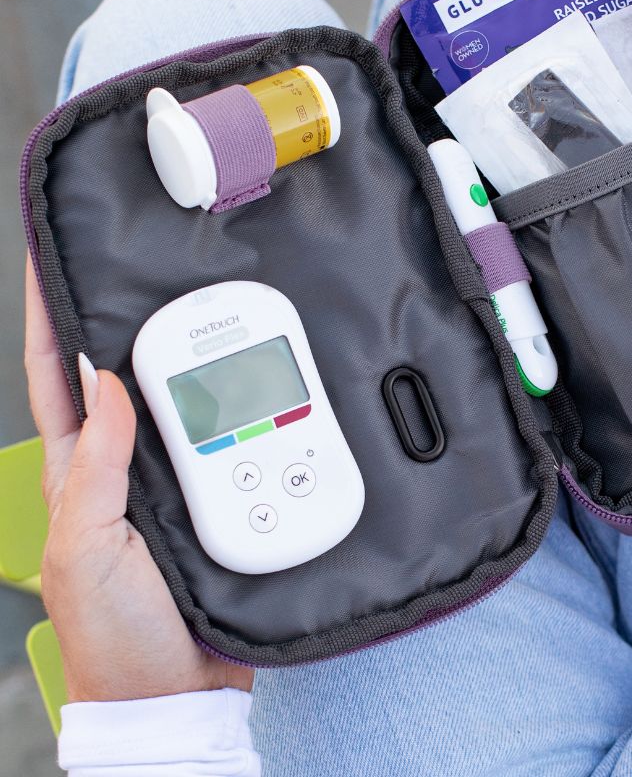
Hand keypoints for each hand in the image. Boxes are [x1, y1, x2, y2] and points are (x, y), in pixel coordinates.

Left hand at [24, 258, 253, 701]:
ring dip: (199, 359)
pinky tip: (264, 385)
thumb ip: (96, 469)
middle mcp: (124, 464)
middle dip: (133, 316)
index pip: (56, 378)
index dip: (49, 317)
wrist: (178, 691)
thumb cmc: (115, 632)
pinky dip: (243, 408)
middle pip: (126, 372)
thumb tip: (106, 384)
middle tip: (155, 267)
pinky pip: (230, 438)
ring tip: (217, 313)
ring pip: (185, 399)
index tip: (51, 259)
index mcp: (79, 470)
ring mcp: (171, 478)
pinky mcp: (216, 495)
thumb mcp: (89, 549)